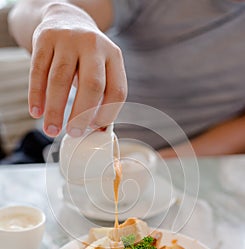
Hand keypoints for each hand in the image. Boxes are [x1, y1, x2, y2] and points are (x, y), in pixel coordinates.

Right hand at [29, 3, 126, 136]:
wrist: (66, 19)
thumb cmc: (86, 57)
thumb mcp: (102, 69)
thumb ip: (102, 96)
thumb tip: (97, 130)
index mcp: (114, 56)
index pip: (117, 91)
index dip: (107, 114)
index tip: (93, 129)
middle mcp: (94, 45)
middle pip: (92, 84)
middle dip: (82, 114)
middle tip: (73, 133)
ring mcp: (68, 39)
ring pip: (60, 79)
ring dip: (55, 109)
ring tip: (51, 130)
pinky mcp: (45, 38)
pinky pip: (38, 71)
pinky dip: (37, 95)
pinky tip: (36, 112)